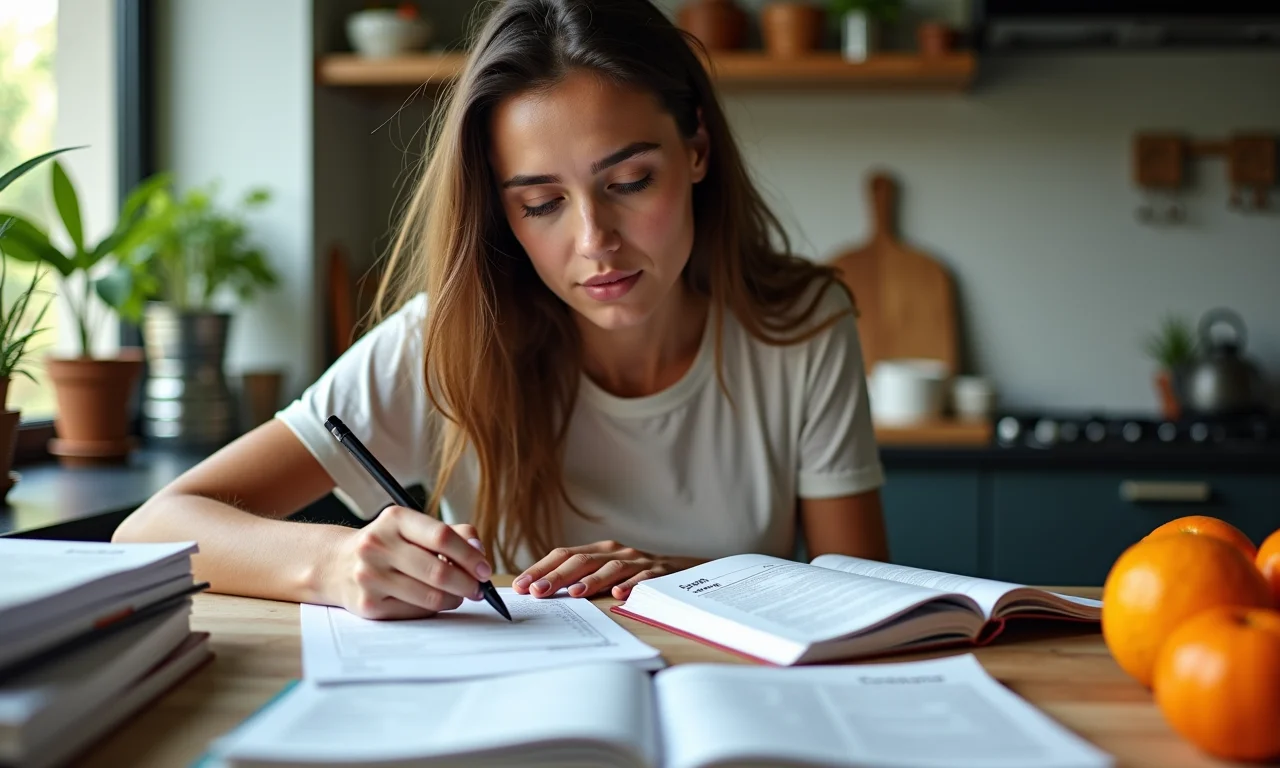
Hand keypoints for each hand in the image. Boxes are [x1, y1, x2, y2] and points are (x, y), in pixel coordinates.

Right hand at [323, 505, 492, 619]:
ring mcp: (370, 576)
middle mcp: (377, 545)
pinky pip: (416, 611)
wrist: (337, 564)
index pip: (441, 536)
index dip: (469, 555)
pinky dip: (434, 609)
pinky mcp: (368, 604)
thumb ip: (453, 534)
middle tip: (479, 588)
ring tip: (460, 595)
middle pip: (438, 570)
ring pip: (430, 596)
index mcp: (394, 519)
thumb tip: (479, 551)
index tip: (485, 568)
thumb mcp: (414, 528)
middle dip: (467, 583)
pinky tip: (436, 601)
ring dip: (454, 599)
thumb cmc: (388, 544)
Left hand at [513, 540, 702, 600]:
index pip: (563, 555)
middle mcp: (616, 551)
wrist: (680, 569)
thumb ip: (578, 578)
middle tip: (538, 592)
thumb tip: (537, 592)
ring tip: (574, 594)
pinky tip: (618, 596)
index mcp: (598, 550)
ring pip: (611, 568)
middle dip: (558, 576)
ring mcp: (638, 561)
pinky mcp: (657, 574)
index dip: (541, 569)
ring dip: (591, 581)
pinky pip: (643, 580)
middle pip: (582, 560)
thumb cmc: (632, 575)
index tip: (521, 586)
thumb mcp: (604, 572)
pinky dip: (630, 586)